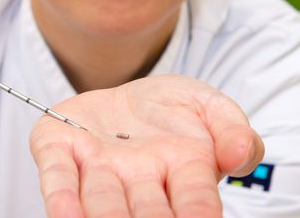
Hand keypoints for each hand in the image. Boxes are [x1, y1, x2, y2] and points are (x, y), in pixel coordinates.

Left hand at [30, 74, 263, 217]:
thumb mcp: (210, 106)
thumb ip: (232, 128)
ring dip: (104, 215)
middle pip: (145, 211)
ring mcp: (98, 169)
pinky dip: (61, 196)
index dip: (198, 212)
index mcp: (183, 171)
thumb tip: (240, 152)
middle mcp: (140, 180)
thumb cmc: (174, 109)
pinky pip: (59, 177)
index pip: (194, 198)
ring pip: (101, 201)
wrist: (130, 94)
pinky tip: (64, 215)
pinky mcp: (60, 149)